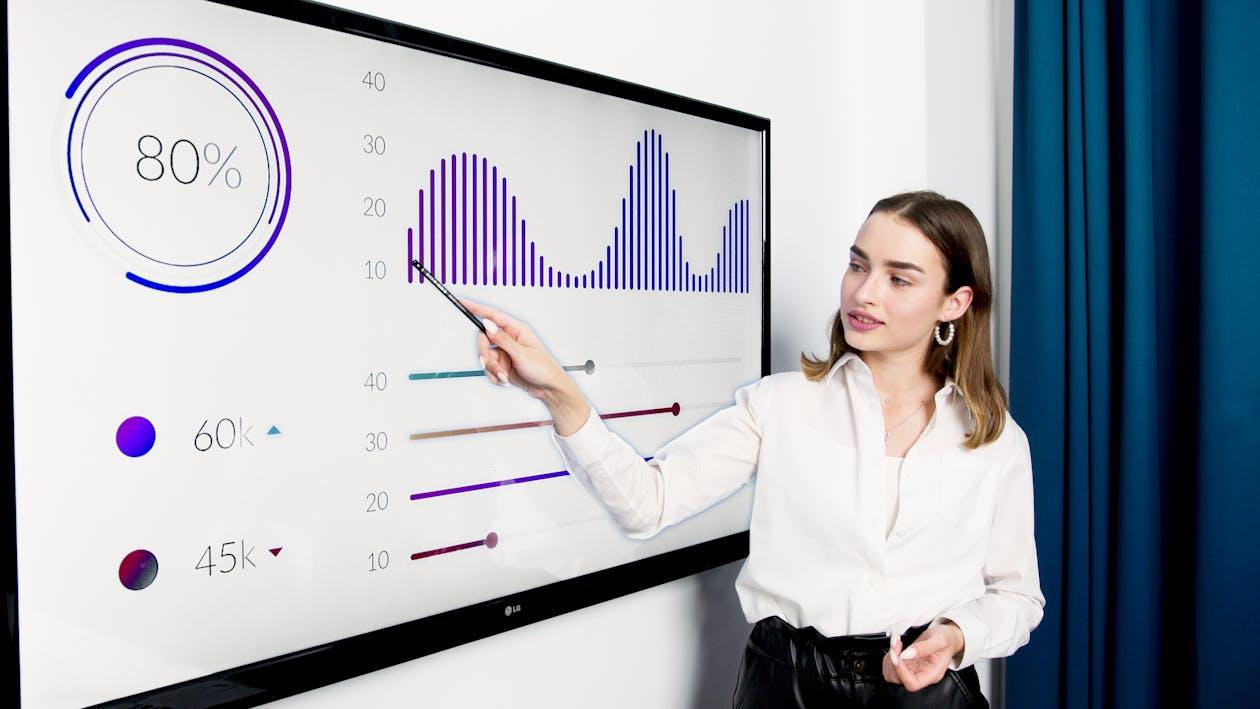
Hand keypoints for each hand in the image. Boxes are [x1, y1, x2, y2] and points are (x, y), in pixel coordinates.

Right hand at [461, 299, 590, 433]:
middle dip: (486, 356)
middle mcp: (509, 339)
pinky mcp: (502, 364)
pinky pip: (489, 368)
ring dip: (493, 369)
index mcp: (517, 330)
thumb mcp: (522, 355)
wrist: (548, 390)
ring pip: (485, 356)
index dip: (476, 308)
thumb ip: (503, 340)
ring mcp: (505, 352)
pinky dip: (494, 376)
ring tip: (505, 376)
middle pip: (484, 339)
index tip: (462, 302)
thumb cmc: (544, 370)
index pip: (492, 315)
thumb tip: (488, 325)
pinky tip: (505, 380)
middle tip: (493, 366)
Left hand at [882, 621, 964, 691]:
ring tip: (896, 643)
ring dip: (889, 658)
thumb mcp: (939, 640)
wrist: (947, 637)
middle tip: (896, 643)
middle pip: (898, 679)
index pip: (912, 683)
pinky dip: (889, 656)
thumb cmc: (947, 639)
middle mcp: (921, 675)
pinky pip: (891, 666)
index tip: (897, 655)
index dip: (901, 671)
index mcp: (932, 674)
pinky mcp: (907, 664)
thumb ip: (924, 648)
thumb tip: (905, 654)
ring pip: (892, 674)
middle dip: (893, 661)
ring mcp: (913, 670)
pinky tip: (896, 646)